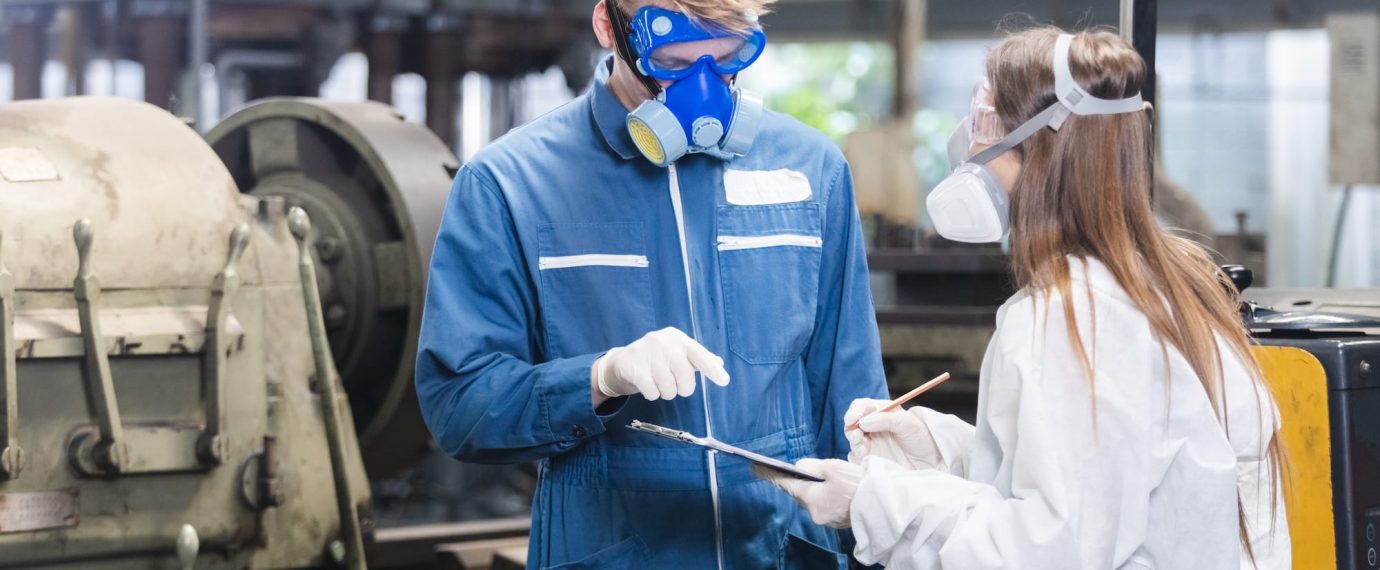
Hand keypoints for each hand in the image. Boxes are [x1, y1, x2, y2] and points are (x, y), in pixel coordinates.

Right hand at [592, 327, 729, 402]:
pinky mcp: (633, 366)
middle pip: (685, 378)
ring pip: (668, 388)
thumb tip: (719, 363)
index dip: (711, 369)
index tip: (724, 380)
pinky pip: (652, 392)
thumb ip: (699, 359)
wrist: (623, 361)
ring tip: (659, 383)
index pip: (699, 354)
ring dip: (666, 392)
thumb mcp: (678, 354)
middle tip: (674, 384)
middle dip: (682, 388)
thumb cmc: (658, 359)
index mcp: (678, 339)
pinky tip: (647, 385)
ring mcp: (646, 352)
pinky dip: (652, 394)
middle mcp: (663, 342)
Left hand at [755, 458, 861, 528]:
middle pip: (799, 494)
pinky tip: (826, 488)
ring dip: (810, 489)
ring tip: (806, 478)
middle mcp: (816, 513)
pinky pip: (825, 505)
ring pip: (813, 501)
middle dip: (792, 483)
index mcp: (812, 499)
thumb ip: (813, 466)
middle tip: (780, 472)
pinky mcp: (840, 520)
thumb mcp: (834, 467)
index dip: (771, 475)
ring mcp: (828, 518)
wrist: (884, 505)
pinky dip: (822, 496)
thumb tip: (799, 467)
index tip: (756, 469)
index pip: (787, 485)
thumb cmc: (859, 484)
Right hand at [844, 399, 940, 469]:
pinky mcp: (870, 458)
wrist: (929, 461)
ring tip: (864, 451)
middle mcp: (872, 426)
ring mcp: (870, 442)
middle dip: (851, 430)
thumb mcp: (907, 424)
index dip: (854, 412)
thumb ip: (885, 420)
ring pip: (853, 441)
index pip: (860, 407)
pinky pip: (855, 457)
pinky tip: (866, 461)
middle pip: (852, 424)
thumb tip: (863, 422)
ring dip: (855, 445)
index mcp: (881, 411)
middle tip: (858, 438)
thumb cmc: (920, 438)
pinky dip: (856, 458)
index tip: (852, 420)